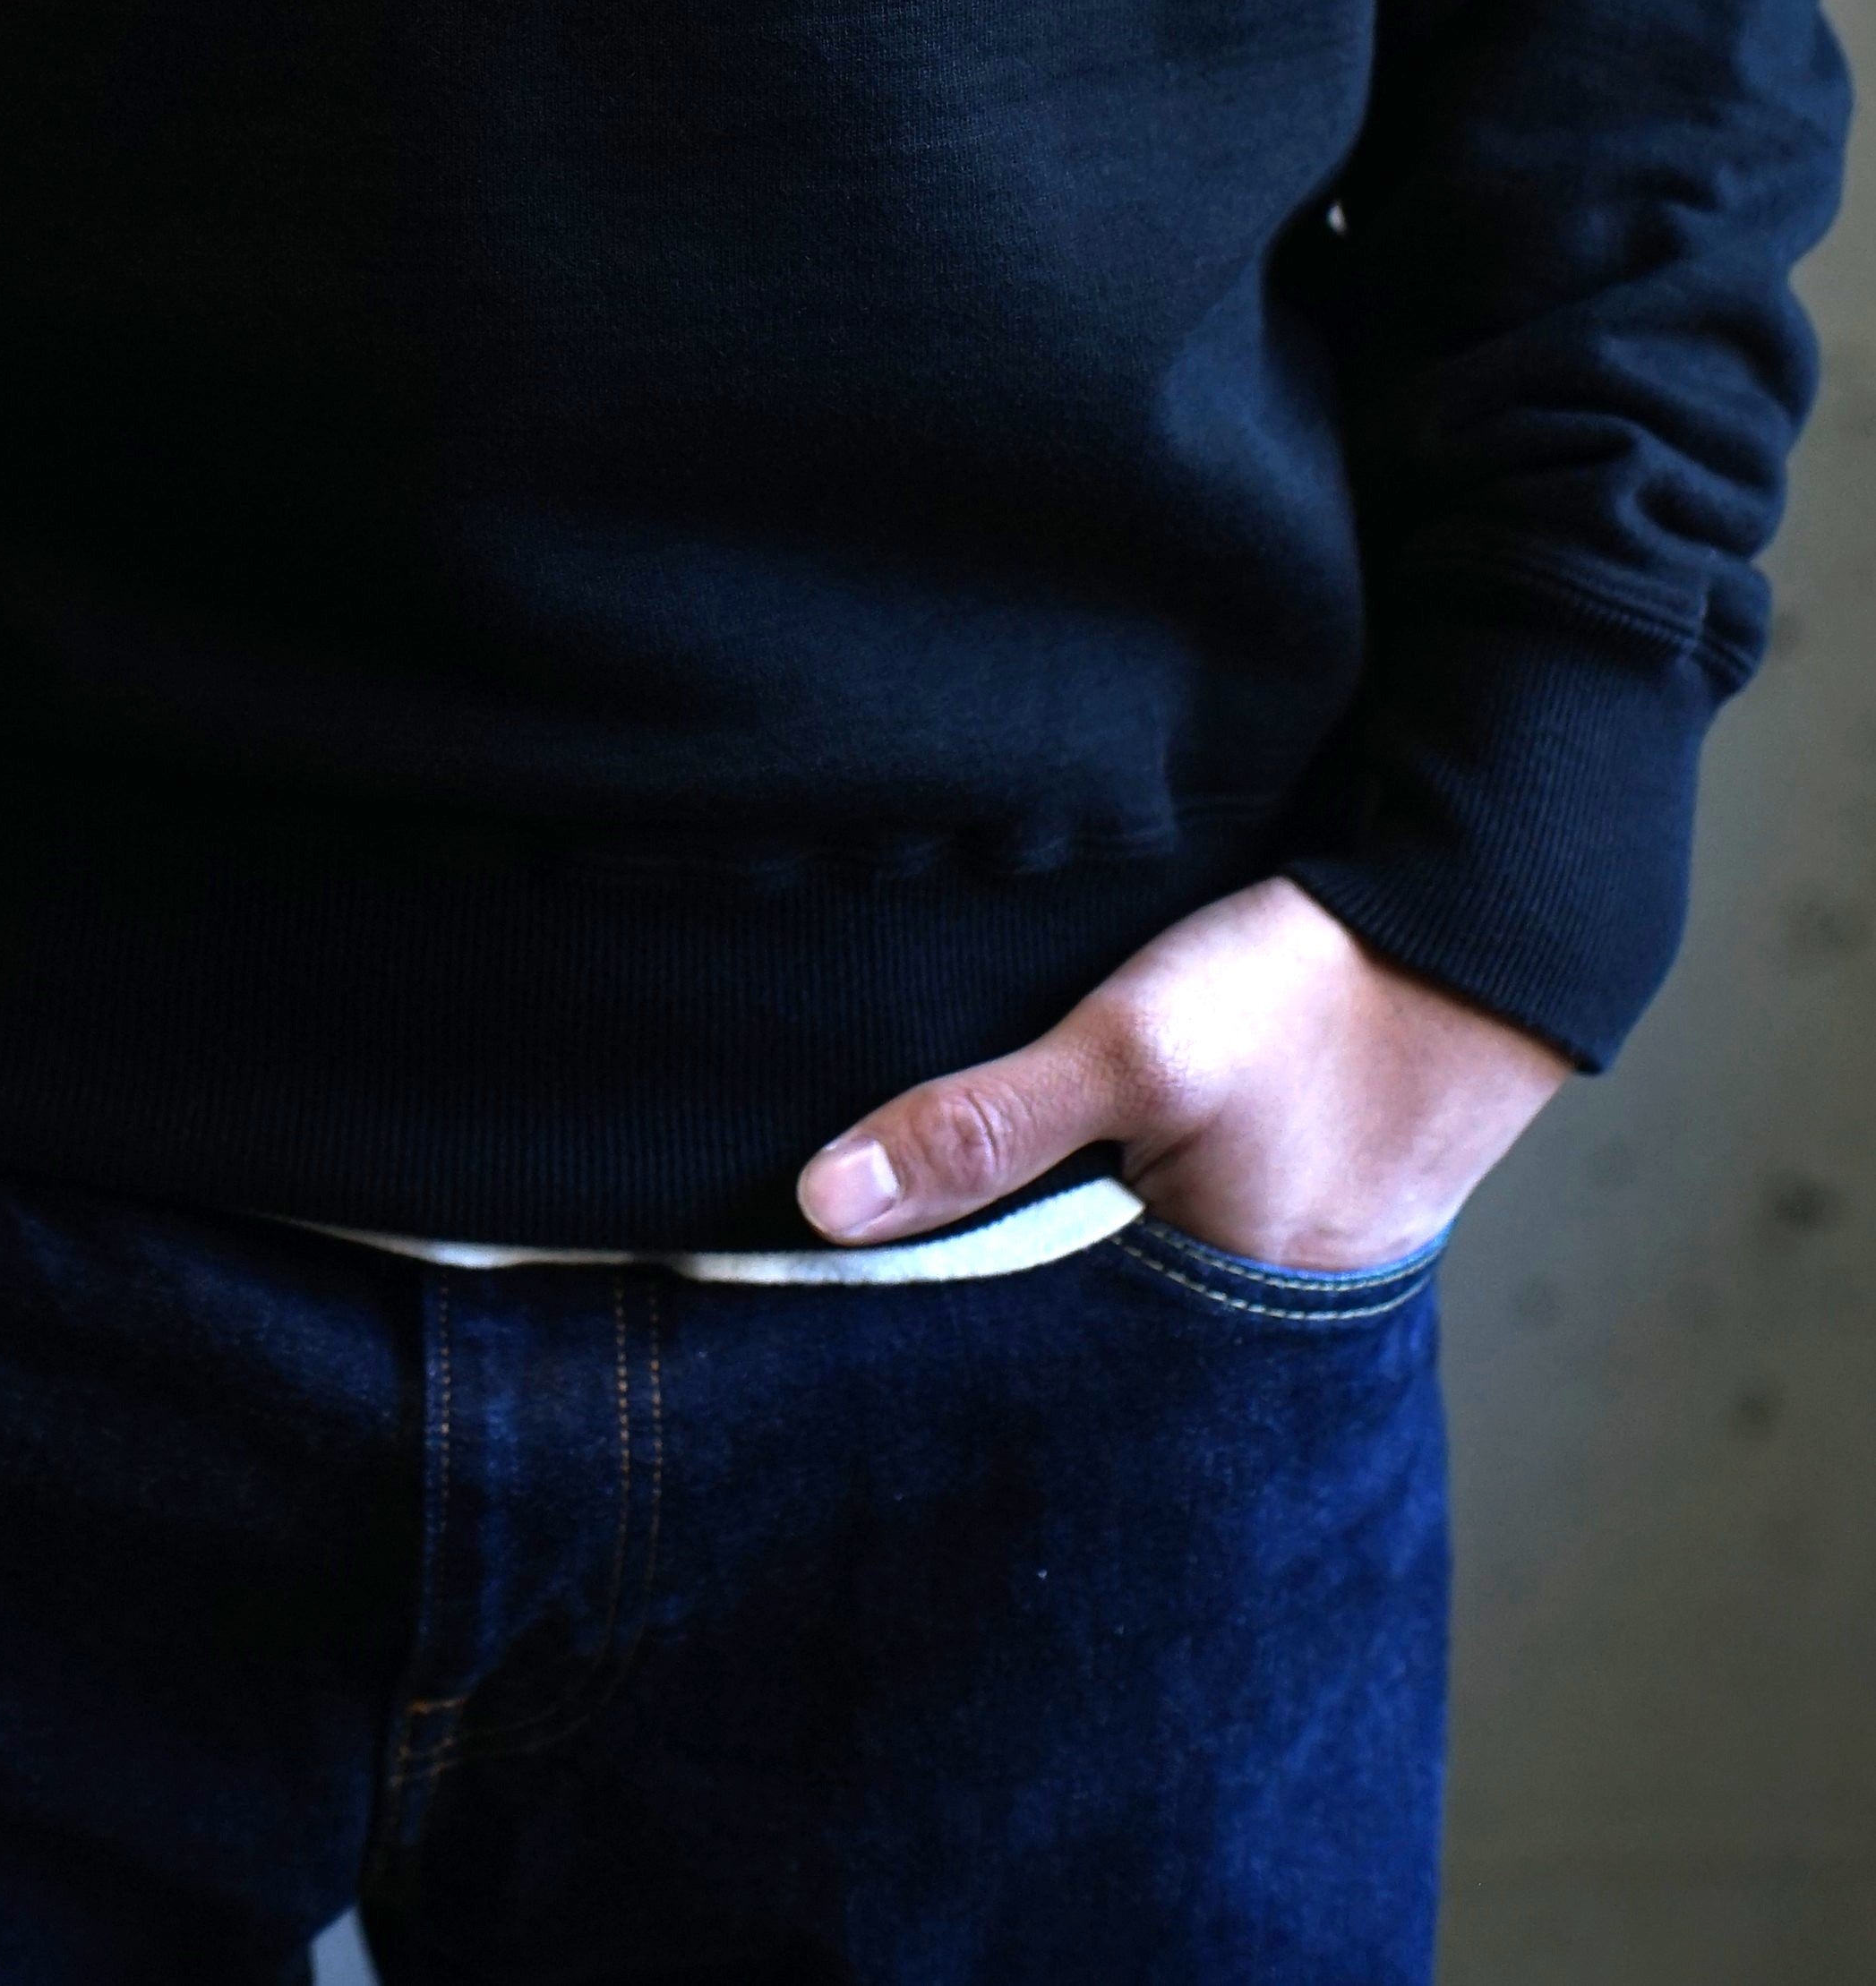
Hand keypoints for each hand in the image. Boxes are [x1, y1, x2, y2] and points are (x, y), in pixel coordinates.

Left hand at [796, 874, 1570, 1266]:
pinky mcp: (1269, 1185)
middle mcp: (1230, 1323)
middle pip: (1059, 1323)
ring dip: (1037, 1223)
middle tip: (861, 1241)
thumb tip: (821, 1207)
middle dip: (974, 1287)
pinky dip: (1098, 1180)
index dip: (930, 1332)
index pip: (1024, 1373)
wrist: (1482, 931)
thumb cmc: (1318, 1000)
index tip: (822, 1303)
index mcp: (1195, 1337)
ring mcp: (1256, 1252)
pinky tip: (1054, 1139)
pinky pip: (1151, 1209)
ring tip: (936, 1186)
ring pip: (1103, 1260)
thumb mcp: (1132, 1052)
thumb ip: (983, 1128)